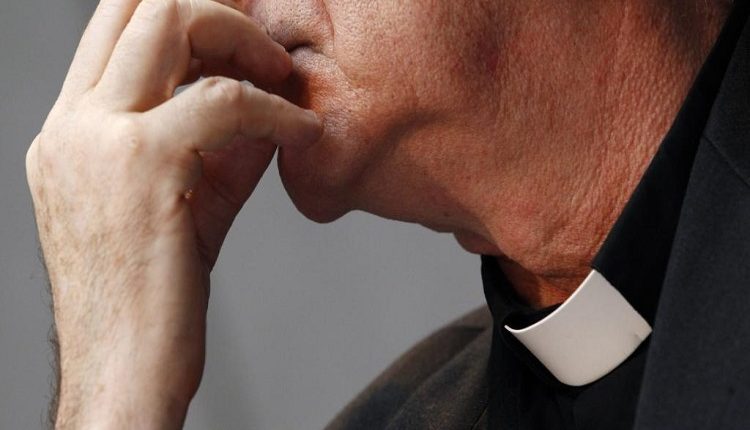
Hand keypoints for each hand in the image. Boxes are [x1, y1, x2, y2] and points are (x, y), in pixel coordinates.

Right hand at [25, 0, 321, 427]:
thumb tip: (267, 105)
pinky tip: (305, 134)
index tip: (244, 27)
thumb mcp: (186, 203)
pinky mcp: (140, 167)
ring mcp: (96, 138)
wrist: (124, 369)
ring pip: (171, 23)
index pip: (116, 24)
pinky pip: (224, 100)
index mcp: (69, 130)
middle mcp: (71, 124)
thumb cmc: (154, 294)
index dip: (186, 9)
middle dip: (219, 11)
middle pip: (139, 3)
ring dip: (247, 43)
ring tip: (289, 82)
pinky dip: (276, 109)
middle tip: (269, 48)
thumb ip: (217, 147)